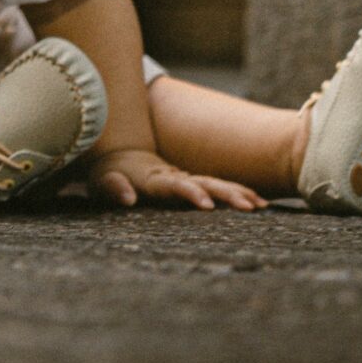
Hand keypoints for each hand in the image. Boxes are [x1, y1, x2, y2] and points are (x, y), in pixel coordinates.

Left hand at [86, 148, 265, 210]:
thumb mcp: (102, 181)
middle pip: (205, 183)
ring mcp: (185, 180)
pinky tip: (257, 202)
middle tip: (249, 207)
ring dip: (237, 193)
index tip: (207, 205)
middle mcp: (175, 177)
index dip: (192, 193)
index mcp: (155, 180)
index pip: (177, 186)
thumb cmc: (109, 174)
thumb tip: (128, 197)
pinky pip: (218, 188)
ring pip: (215, 184)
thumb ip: (113, 187)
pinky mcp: (192, 185)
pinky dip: (237, 192)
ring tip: (259, 206)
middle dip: (226, 194)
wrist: (117, 155)